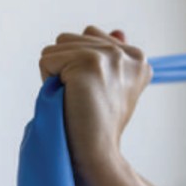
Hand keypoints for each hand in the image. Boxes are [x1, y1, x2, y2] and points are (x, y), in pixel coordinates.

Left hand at [39, 26, 150, 185]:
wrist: (98, 154)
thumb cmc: (99, 125)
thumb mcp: (112, 86)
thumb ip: (112, 55)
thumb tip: (117, 31)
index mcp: (138, 58)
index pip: (90, 36)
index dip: (80, 65)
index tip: (96, 93)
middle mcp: (130, 54)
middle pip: (72, 38)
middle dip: (67, 66)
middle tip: (84, 97)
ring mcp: (112, 56)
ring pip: (57, 46)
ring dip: (57, 73)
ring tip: (77, 98)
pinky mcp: (90, 62)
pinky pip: (47, 59)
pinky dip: (48, 80)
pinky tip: (69, 98)